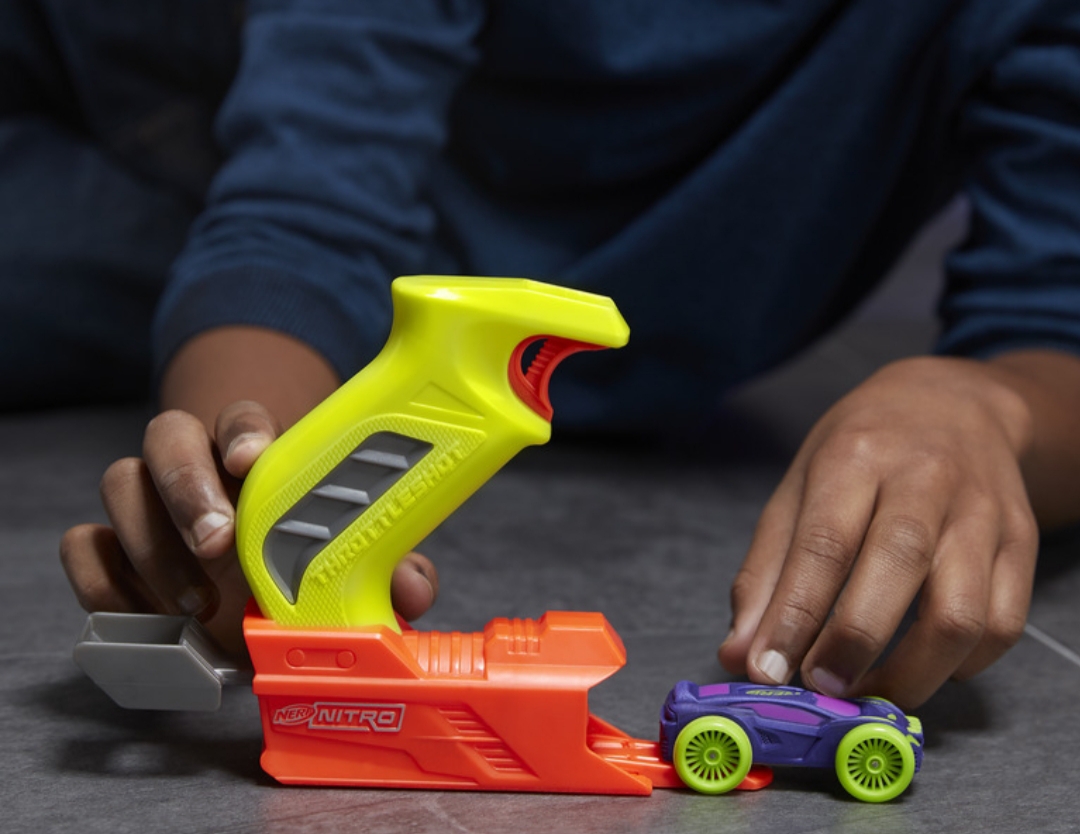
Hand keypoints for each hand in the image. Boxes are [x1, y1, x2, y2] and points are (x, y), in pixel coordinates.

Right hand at [60, 401, 439, 655]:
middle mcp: (196, 467)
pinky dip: (100, 578)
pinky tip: (142, 613)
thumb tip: (413, 586)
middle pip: (168, 435)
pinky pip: (83, 544)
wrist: (246, 591)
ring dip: (150, 539)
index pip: (243, 417)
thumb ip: (385, 568)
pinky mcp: (110, 549)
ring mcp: (147, 504)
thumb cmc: (302, 560)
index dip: (245, 430)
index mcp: (257, 456)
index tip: (252, 458)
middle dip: (188, 485)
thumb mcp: (348, 562)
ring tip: (194, 601)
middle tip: (218, 541)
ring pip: (120, 483)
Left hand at [718, 356, 1038, 708]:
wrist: (952, 404)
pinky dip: (963, 664)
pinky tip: (924, 665)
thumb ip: (765, 574)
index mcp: (855, 458)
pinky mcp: (1020, 543)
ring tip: (869, 690)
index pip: (824, 544)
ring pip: (961, 611)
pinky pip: (1001, 623)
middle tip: (821, 686)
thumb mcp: (797, 490)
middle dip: (853, 643)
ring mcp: (981, 512)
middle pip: (897, 568)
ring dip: (912, 672)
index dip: (795, 615)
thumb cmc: (861, 452)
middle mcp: (924, 479)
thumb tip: (740, 653)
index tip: (768, 670)